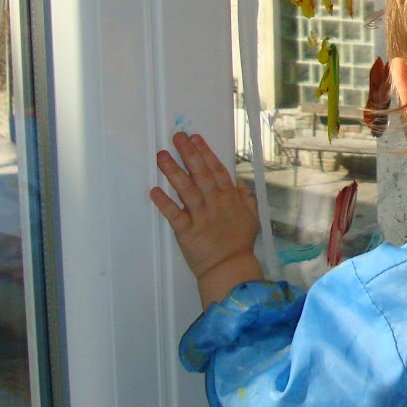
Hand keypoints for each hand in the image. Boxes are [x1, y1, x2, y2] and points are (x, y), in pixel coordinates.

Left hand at [151, 132, 259, 286]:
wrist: (230, 269)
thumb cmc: (239, 244)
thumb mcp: (251, 218)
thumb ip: (247, 199)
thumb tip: (240, 184)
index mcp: (229, 198)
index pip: (217, 170)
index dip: (206, 153)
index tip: (195, 138)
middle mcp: (215, 203)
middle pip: (201, 174)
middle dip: (189, 154)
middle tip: (177, 137)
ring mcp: (201, 216)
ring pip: (187, 190)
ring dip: (174, 172)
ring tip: (162, 156)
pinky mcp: (188, 232)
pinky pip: (175, 215)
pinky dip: (164, 203)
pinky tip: (154, 190)